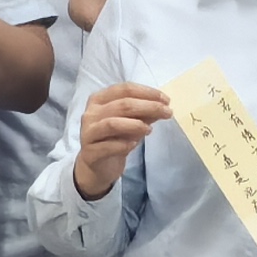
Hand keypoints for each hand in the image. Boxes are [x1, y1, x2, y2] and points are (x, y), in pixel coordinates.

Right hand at [71, 80, 173, 200]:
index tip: (166, 100)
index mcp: (99, 99)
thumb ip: (144, 113)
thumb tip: (163, 105)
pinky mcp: (90, 152)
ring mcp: (88, 132)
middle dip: (148, 106)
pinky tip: (134, 145)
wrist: (98, 166)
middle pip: (122, 104)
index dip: (147, 93)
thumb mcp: (131, 123)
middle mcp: (91, 113)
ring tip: (150, 130)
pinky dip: (123, 144)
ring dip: (135, 125)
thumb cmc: (115, 139)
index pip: (124, 89)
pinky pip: (108, 146)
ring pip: (112, 123)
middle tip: (167, 113)